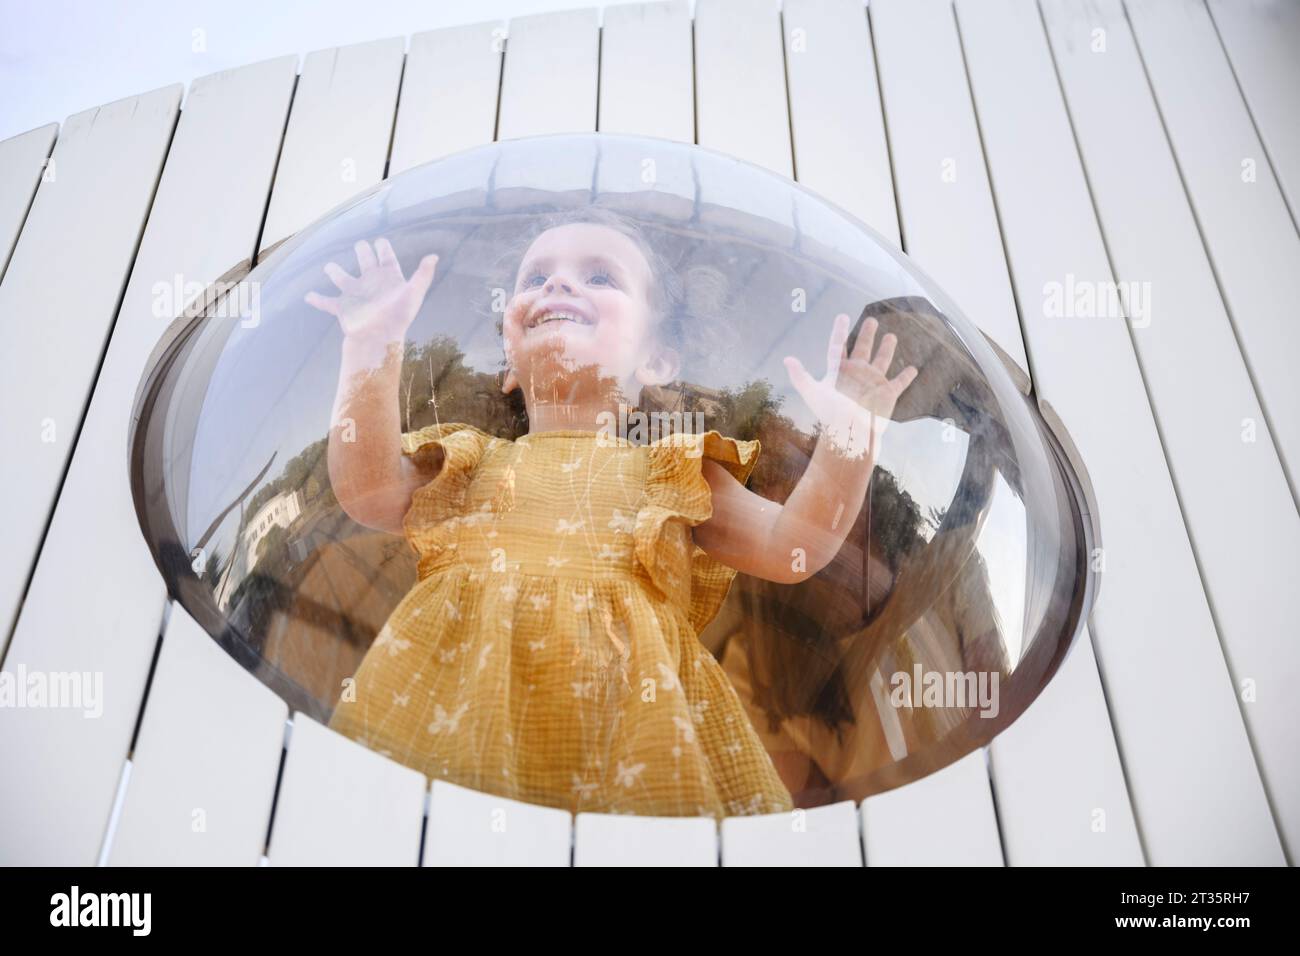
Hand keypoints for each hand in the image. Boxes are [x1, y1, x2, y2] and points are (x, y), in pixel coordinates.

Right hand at [304, 237, 437, 340]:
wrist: (378, 338)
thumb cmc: (398, 317)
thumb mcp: (413, 293)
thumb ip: (423, 275)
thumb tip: (434, 257)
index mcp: (387, 278)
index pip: (387, 258)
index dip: (384, 248)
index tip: (380, 240)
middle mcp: (370, 283)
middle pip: (365, 262)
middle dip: (362, 252)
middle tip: (360, 244)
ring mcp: (354, 295)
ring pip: (342, 278)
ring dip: (335, 272)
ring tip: (329, 267)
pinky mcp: (342, 308)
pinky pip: (326, 302)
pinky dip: (316, 299)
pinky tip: (308, 296)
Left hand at [783, 313, 917, 459]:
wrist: (851, 434)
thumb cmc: (831, 415)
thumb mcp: (813, 393)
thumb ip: (800, 376)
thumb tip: (786, 359)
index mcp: (839, 370)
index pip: (838, 346)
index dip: (839, 331)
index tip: (842, 316)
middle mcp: (857, 373)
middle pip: (862, 348)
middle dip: (867, 334)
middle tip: (872, 320)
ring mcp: (873, 382)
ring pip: (882, 360)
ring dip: (887, 349)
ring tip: (891, 336)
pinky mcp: (887, 394)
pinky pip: (899, 382)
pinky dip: (906, 376)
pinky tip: (913, 368)